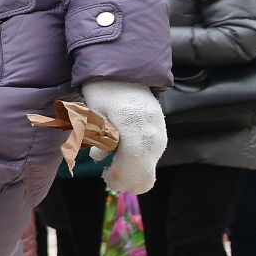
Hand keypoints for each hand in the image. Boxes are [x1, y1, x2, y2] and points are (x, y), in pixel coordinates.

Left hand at [81, 79, 166, 195]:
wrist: (128, 75)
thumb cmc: (104, 92)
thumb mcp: (93, 113)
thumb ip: (96, 137)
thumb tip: (97, 158)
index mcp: (132, 127)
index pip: (129, 166)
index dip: (116, 177)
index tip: (105, 173)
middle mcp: (151, 135)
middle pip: (143, 177)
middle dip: (123, 180)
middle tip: (108, 172)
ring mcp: (159, 137)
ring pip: (148, 173)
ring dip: (129, 174)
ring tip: (113, 161)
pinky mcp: (161, 138)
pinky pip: (150, 163)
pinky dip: (136, 166)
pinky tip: (123, 154)